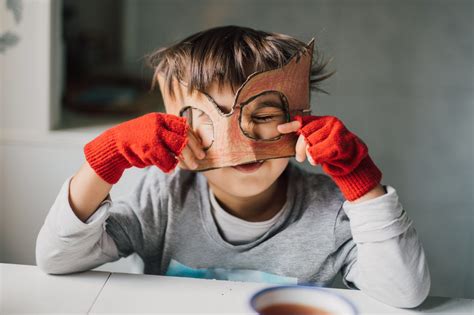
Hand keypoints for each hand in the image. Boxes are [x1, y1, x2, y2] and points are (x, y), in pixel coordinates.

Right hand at [84, 112, 205, 183]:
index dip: (194, 137)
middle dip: (194, 149)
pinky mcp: (149, 150)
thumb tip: (190, 139)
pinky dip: (170, 166)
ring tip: (192, 166)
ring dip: (186, 159)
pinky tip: (172, 168)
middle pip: (183, 137)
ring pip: (177, 148)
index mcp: (161, 118)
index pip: (184, 126)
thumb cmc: (138, 138)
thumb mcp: (153, 128)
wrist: (115, 144)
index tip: (201, 146)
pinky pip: (166, 160)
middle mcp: (158, 125)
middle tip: (201, 157)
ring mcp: (153, 137)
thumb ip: (168, 131)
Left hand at [277, 115, 381, 200]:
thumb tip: (286, 131)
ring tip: (313, 160)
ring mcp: (337, 131)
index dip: (291, 125)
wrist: (354, 162)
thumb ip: (307, 135)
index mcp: (324, 120)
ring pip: (311, 144)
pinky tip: (317, 161)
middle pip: (305, 135)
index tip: (279, 128)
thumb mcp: (318, 142)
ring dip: (309, 155)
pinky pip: (319, 153)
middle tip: (299, 158)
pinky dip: (316, 158)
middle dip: (299, 148)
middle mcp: (331, 122)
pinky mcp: (340, 143)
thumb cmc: (333, 153)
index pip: (304, 120)